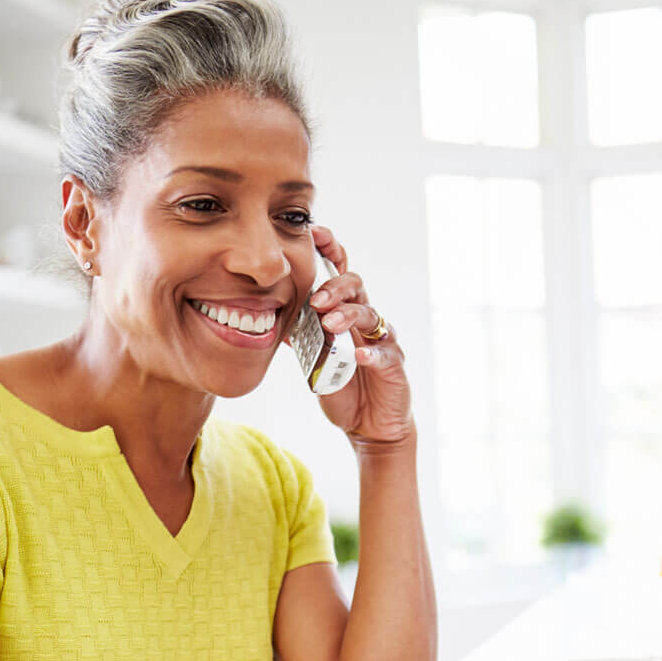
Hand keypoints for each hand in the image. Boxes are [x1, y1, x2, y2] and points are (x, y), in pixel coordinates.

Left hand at [300, 224, 412, 446]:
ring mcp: (381, 341)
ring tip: (330, 324)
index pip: (339, 275)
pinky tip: (358, 355)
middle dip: (335, 287)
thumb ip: (300, 336)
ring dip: (348, 315)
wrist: (368, 426)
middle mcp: (365, 322)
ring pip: (370, 314)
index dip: (331, 252)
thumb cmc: (343, 389)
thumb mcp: (313, 361)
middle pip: (356, 287)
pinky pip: (385, 353)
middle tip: (316, 300)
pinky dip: (371, 353)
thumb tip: (268, 315)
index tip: (316, 234)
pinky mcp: (393, 365)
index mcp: (345, 314)